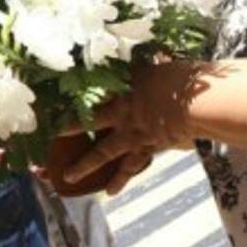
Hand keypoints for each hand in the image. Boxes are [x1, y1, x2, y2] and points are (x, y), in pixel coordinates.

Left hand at [61, 61, 205, 194]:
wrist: (194, 105)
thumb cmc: (179, 79)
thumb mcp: (159, 64)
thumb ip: (150, 62)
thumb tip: (154, 53)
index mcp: (123, 88)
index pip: (93, 90)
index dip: (75, 93)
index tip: (56, 97)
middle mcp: (121, 112)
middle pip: (88, 120)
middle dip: (69, 127)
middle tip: (51, 134)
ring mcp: (131, 133)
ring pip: (101, 152)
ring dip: (84, 165)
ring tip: (68, 176)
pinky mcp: (146, 148)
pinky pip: (129, 167)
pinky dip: (120, 180)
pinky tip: (110, 193)